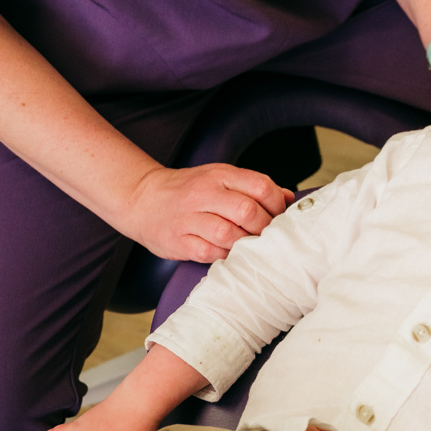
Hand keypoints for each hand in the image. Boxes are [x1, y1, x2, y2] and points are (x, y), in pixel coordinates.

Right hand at [123, 161, 292, 262]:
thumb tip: (289, 197)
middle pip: (247, 211)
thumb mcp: (220, 178)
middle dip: (264, 228)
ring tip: (248, 246)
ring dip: (245, 244)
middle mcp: (204, 193)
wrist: (141, 198)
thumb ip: (253, 187)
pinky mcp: (178, 241)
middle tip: (266, 236)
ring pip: (228, 234)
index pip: (260, 186)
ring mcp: (189, 218)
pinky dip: (223, 255)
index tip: (279, 216)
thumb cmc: (188, 190)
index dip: (277, 204)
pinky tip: (227, 253)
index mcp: (219, 175)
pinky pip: (208, 252)